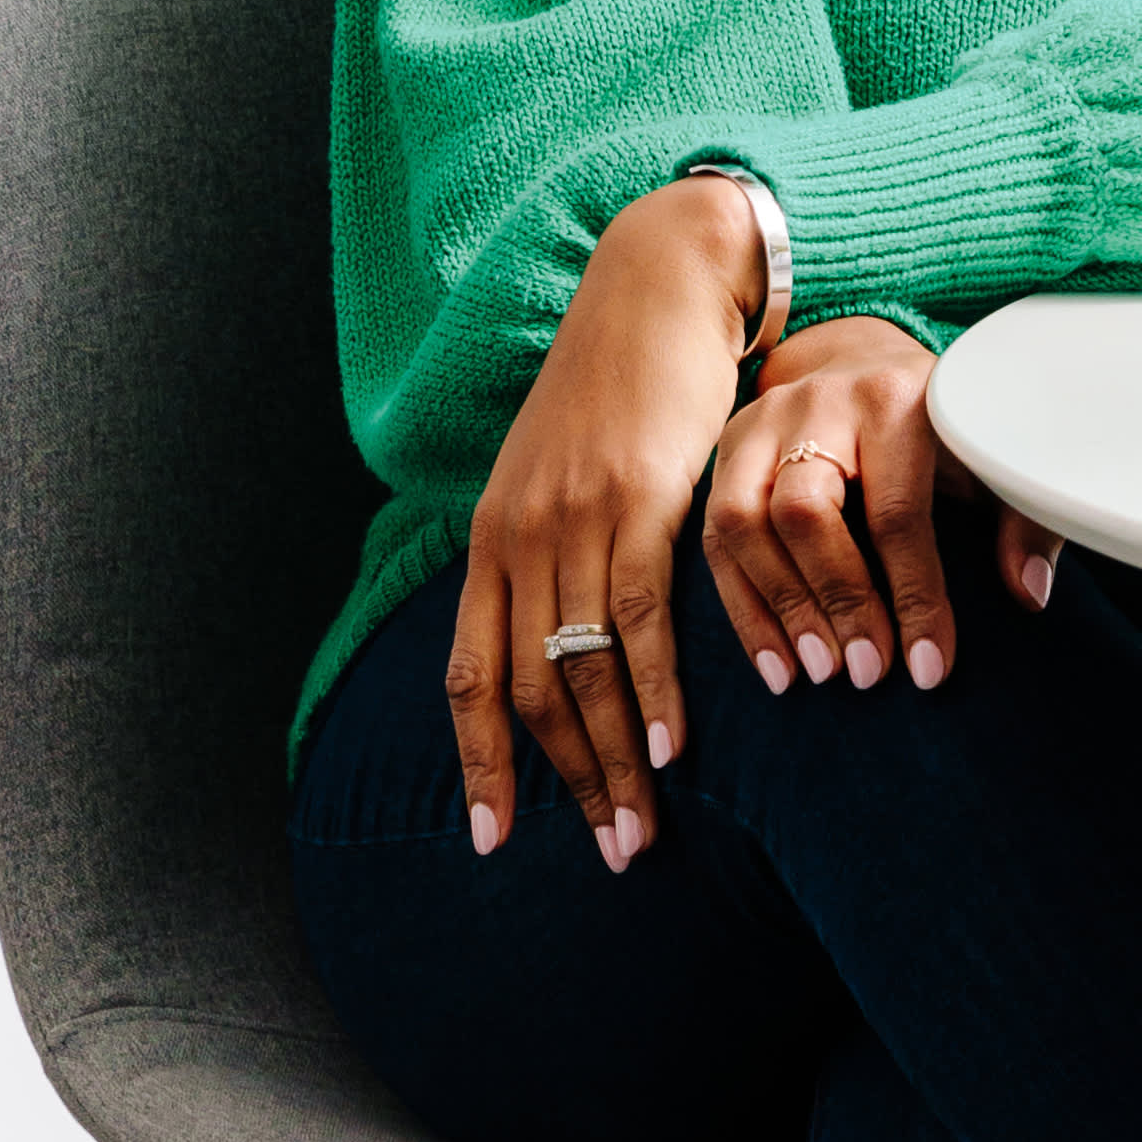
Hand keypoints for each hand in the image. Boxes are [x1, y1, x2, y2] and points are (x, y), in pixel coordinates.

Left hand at [449, 176, 758, 865]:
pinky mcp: (640, 495)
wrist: (657, 287)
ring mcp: (574, 516)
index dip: (482, 762)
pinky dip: (652, 691)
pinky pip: (639, 614)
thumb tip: (567, 636)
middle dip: (564, 784)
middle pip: (529, 689)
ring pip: (582, 666)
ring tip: (638, 833)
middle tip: (608, 854)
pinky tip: (671, 748)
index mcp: (493, 541)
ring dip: (612, 763)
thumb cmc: (622, 390)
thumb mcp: (564, 477)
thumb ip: (557, 555)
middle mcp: (519, 536)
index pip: (470, 677)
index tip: (495, 839)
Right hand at [701, 319, 1062, 698]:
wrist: (865, 358)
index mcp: (897, 400)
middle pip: (803, 511)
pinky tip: (776, 663)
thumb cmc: (940, 426)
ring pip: (742, 522)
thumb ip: (1022, 516)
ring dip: (779, 610)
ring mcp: (763, 421)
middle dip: (835, 601)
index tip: (927, 667)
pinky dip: (743, 607)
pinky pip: (715, 535)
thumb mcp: (990, 457)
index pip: (895, 512)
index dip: (914, 596)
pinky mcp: (729, 446)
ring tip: (815, 676)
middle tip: (865, 674)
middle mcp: (820, 403)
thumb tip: (1029, 591)